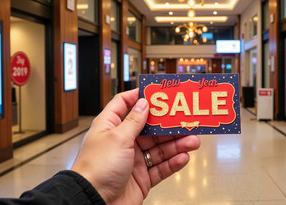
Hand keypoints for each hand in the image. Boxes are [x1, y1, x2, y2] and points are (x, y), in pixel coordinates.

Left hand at [71, 88, 200, 203]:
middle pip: (150, 128)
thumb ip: (134, 121)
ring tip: (192, 141)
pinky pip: (161, 167)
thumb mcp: (117, 138)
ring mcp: (132, 160)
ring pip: (159, 148)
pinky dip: (173, 163)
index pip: (124, 104)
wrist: (93, 203)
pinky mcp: (141, 177)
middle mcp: (122, 142)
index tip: (158, 92)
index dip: (140, 96)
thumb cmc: (95, 169)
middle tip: (186, 120)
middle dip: (169, 125)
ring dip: (176, 144)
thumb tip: (143, 103)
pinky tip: (183, 157)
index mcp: (110, 127)